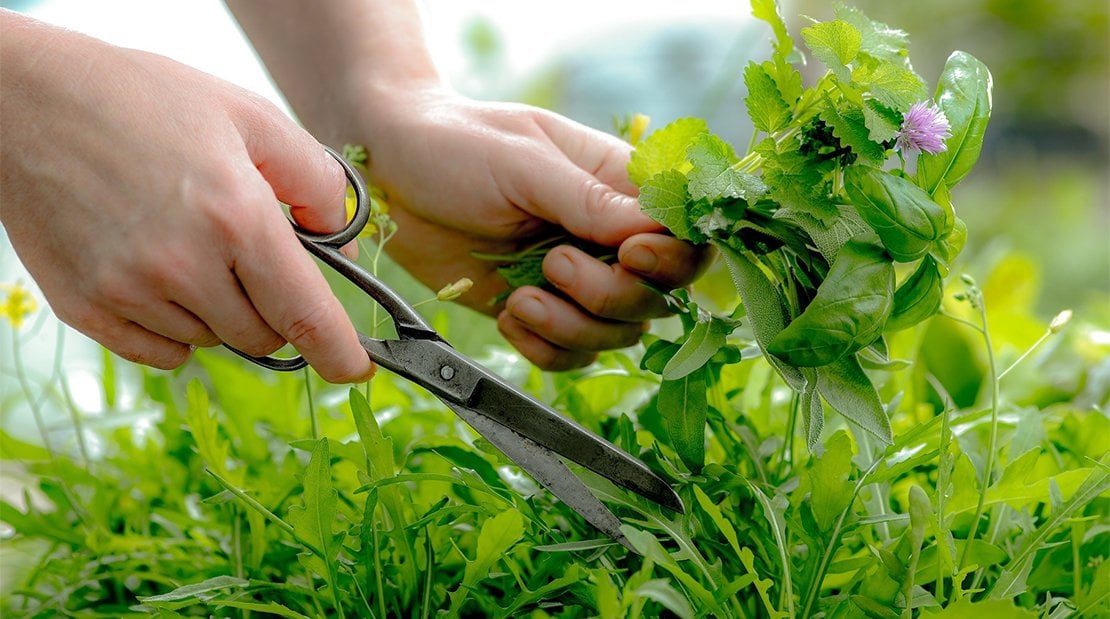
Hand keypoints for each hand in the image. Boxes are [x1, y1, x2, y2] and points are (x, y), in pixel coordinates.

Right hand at [0, 13, 372, 382]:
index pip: (305, 314)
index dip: (338, 352)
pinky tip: (160, 276)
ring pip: (212, 342)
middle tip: (251, 258)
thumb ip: (314, 178)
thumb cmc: (145, 100)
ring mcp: (127, 292)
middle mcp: (183, 265)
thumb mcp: (250, 117)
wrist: (29, 100)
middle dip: (273, 309)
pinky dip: (176, 329)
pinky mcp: (84, 308)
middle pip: (262, 336)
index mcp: (235, 216)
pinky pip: (162, 353)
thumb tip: (343, 240)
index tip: (355, 370)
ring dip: (220, 312)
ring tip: (189, 245)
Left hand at [354, 87, 706, 369]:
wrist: (382, 173)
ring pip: (615, 334)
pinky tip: (508, 318)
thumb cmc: (453, 145)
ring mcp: (572, 279)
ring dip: (572, 327)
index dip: (671, 258)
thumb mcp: (523, 161)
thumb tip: (652, 232)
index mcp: (616, 184)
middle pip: (656, 296)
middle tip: (555, 265)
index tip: (629, 255)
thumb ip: (588, 201)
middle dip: (610, 297)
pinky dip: (543, 348)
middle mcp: (604, 236)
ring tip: (521, 298)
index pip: (683, 234)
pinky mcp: (535, 311)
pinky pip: (567, 355)